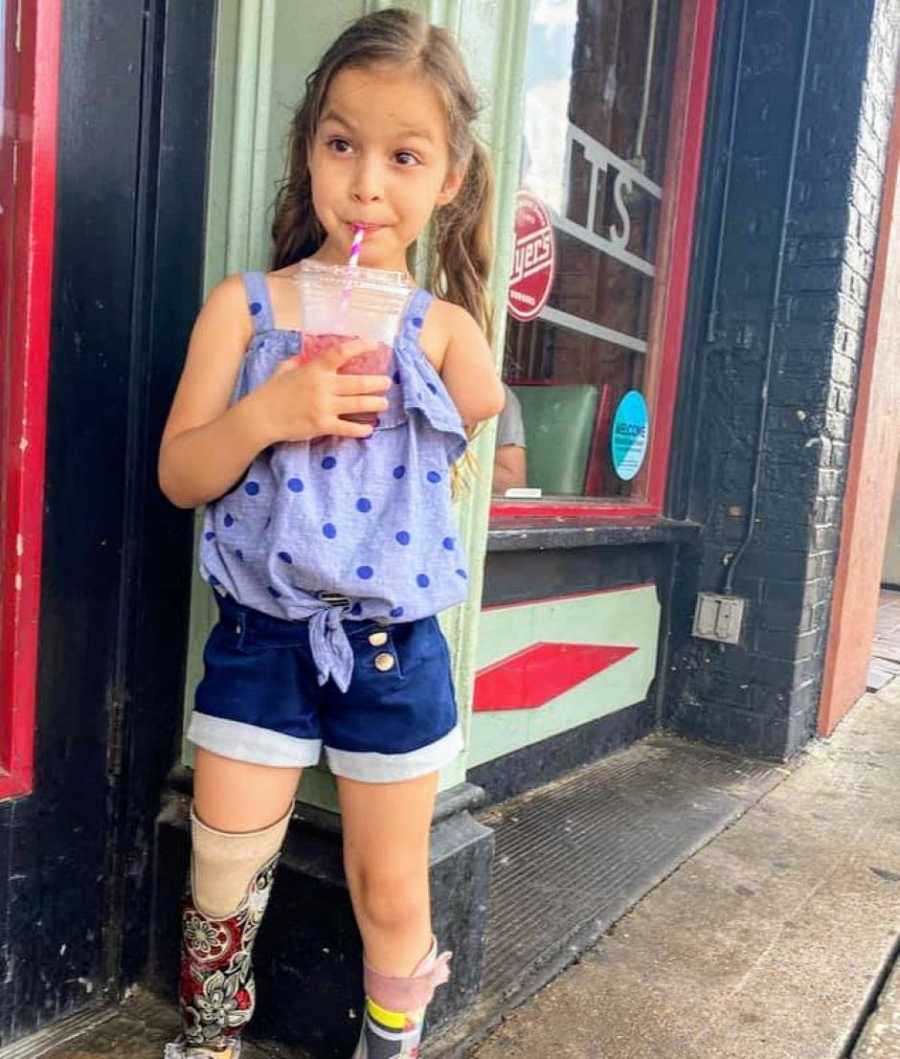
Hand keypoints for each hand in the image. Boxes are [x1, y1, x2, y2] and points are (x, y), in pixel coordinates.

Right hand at [252, 338, 391, 442]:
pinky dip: (360, 429)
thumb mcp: (285, 369)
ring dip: (375, 403)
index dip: (359, 346)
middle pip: (358, 382)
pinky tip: (369, 429)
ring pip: (358, 404)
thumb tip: (310, 354)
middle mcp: (322, 386)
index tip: (374, 344)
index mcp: (314, 369)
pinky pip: (347, 428)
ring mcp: (323, 407)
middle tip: (387, 382)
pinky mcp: (322, 425)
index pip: (340, 353)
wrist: (261, 417)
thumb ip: (301, 361)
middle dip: (377, 382)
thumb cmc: (272, 391)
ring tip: (383, 403)